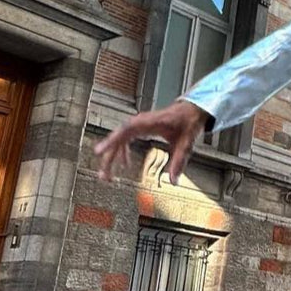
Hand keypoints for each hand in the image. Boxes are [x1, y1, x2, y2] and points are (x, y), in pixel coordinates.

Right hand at [93, 99, 208, 184]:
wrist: (190, 110)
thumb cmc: (187, 121)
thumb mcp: (186, 143)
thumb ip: (179, 161)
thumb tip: (174, 181)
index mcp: (149, 123)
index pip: (125, 130)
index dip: (111, 141)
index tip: (99, 151)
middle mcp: (140, 122)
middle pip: (118, 138)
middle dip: (109, 157)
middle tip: (104, 175)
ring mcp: (138, 125)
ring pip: (119, 140)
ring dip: (113, 156)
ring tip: (108, 174)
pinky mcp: (140, 128)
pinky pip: (125, 139)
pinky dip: (123, 151)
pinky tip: (124, 164)